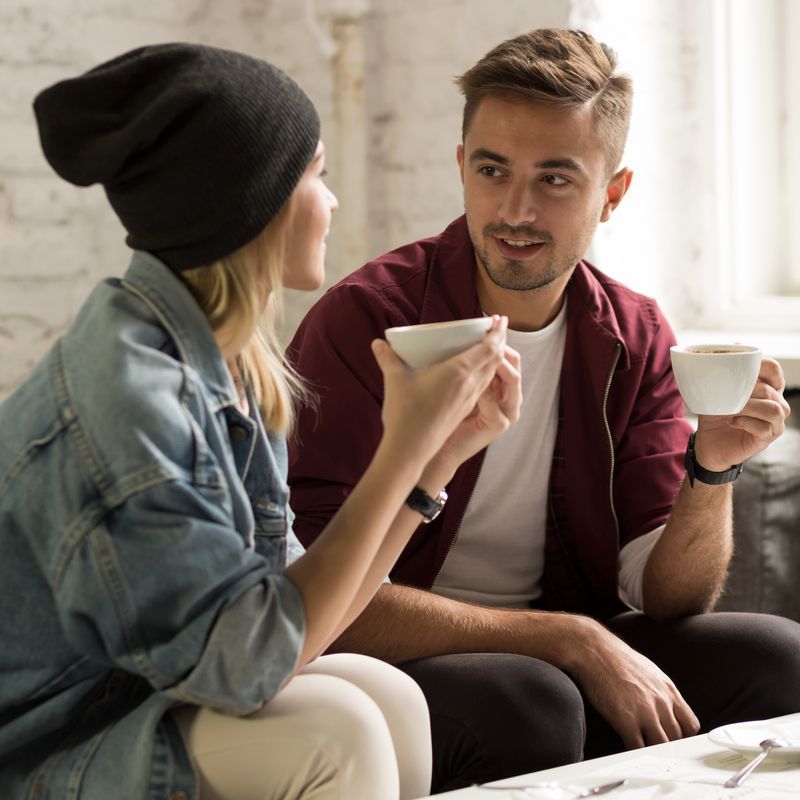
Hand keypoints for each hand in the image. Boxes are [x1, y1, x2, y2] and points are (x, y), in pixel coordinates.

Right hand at [371, 316, 507, 469]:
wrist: (410, 450)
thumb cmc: (405, 414)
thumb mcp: (395, 380)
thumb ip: (388, 358)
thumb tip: (378, 343)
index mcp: (459, 372)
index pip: (490, 348)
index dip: (498, 333)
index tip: (500, 319)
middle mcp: (470, 385)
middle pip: (495, 359)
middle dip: (499, 342)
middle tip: (495, 328)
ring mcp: (469, 400)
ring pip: (491, 374)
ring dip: (494, 359)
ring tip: (489, 346)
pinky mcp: (465, 410)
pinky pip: (483, 387)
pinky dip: (486, 374)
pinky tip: (474, 372)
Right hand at [572, 621, 699, 748]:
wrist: (594, 651)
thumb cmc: (616, 658)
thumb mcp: (649, 671)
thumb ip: (661, 691)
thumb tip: (665, 706)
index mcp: (668, 689)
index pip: (690, 725)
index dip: (682, 734)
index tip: (672, 736)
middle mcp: (661, 702)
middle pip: (677, 738)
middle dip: (667, 742)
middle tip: (654, 742)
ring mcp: (645, 712)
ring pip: (661, 745)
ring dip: (652, 748)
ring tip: (642, 746)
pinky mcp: (626, 720)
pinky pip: (638, 747)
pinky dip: (634, 750)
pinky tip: (627, 744)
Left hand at [694, 357, 790, 470]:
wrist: (708, 443)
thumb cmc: (715, 414)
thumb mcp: (715, 390)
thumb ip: (723, 371)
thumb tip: (729, 346)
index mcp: (765, 387)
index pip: (774, 369)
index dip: (760, 366)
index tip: (739, 370)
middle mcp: (775, 403)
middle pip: (771, 390)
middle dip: (749, 391)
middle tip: (730, 396)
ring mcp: (774, 423)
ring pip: (775, 409)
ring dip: (750, 407)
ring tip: (732, 409)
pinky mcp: (766, 438)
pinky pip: (764, 428)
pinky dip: (746, 422)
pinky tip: (731, 421)